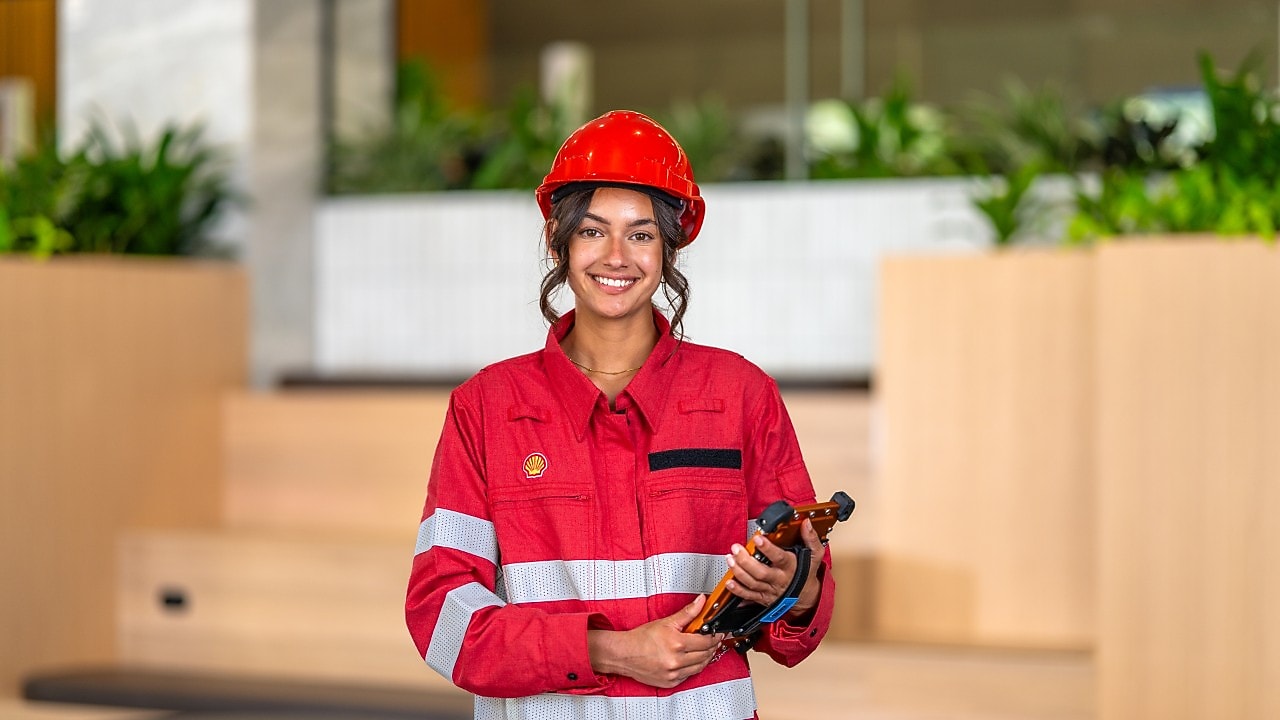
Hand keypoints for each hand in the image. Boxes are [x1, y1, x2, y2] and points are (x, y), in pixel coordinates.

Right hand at [587, 595, 725, 687]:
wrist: (624, 654)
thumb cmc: (641, 639)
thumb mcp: (666, 622)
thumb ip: (688, 613)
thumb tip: (701, 602)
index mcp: (677, 644)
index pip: (706, 641)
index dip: (715, 636)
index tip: (718, 633)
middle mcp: (676, 661)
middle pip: (706, 655)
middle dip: (712, 646)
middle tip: (713, 639)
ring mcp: (674, 674)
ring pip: (700, 667)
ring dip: (706, 658)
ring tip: (704, 649)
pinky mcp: (671, 682)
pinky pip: (689, 676)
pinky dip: (694, 667)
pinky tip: (691, 660)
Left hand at [725, 518, 823, 616]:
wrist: (807, 597)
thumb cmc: (807, 574)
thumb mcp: (814, 555)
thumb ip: (811, 538)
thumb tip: (806, 523)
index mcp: (791, 567)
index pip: (779, 558)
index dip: (768, 548)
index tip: (758, 538)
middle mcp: (779, 579)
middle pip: (761, 573)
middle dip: (746, 561)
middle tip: (736, 549)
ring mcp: (770, 590)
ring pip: (752, 583)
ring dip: (739, 572)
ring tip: (730, 559)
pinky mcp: (763, 598)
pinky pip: (749, 596)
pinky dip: (738, 590)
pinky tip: (729, 582)